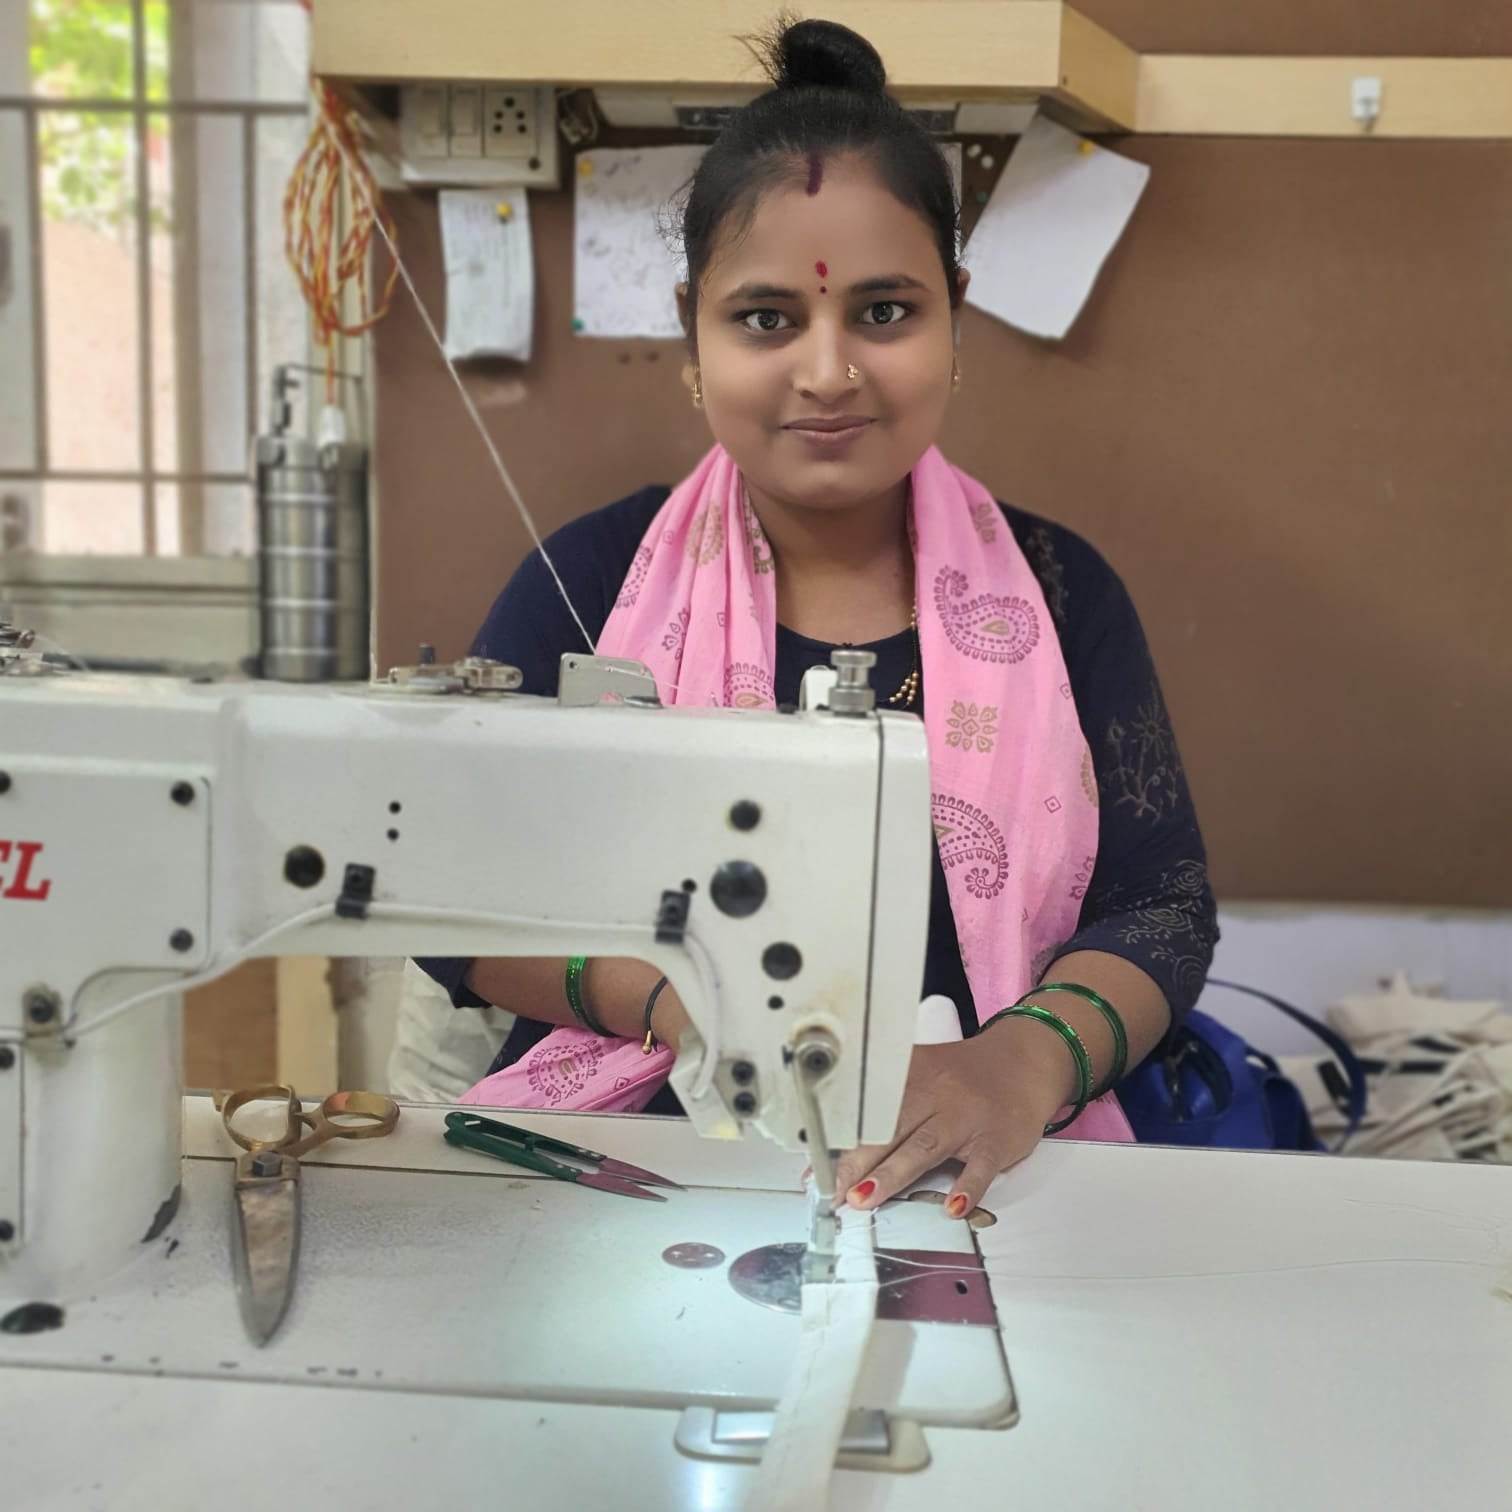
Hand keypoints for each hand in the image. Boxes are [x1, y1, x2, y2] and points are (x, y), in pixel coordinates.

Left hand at [833, 1017, 1075, 1218]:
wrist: (1022, 1063)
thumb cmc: (964, 1077)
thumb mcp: (923, 1076)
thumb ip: (887, 1109)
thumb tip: (840, 1152)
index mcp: (912, 1075)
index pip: (868, 1111)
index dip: (839, 1141)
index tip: (817, 1170)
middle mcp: (937, 1093)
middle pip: (890, 1129)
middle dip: (856, 1162)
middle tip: (833, 1191)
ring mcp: (967, 1117)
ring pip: (925, 1146)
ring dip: (892, 1174)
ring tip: (865, 1199)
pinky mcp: (996, 1139)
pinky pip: (981, 1165)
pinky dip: (968, 1186)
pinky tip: (953, 1207)